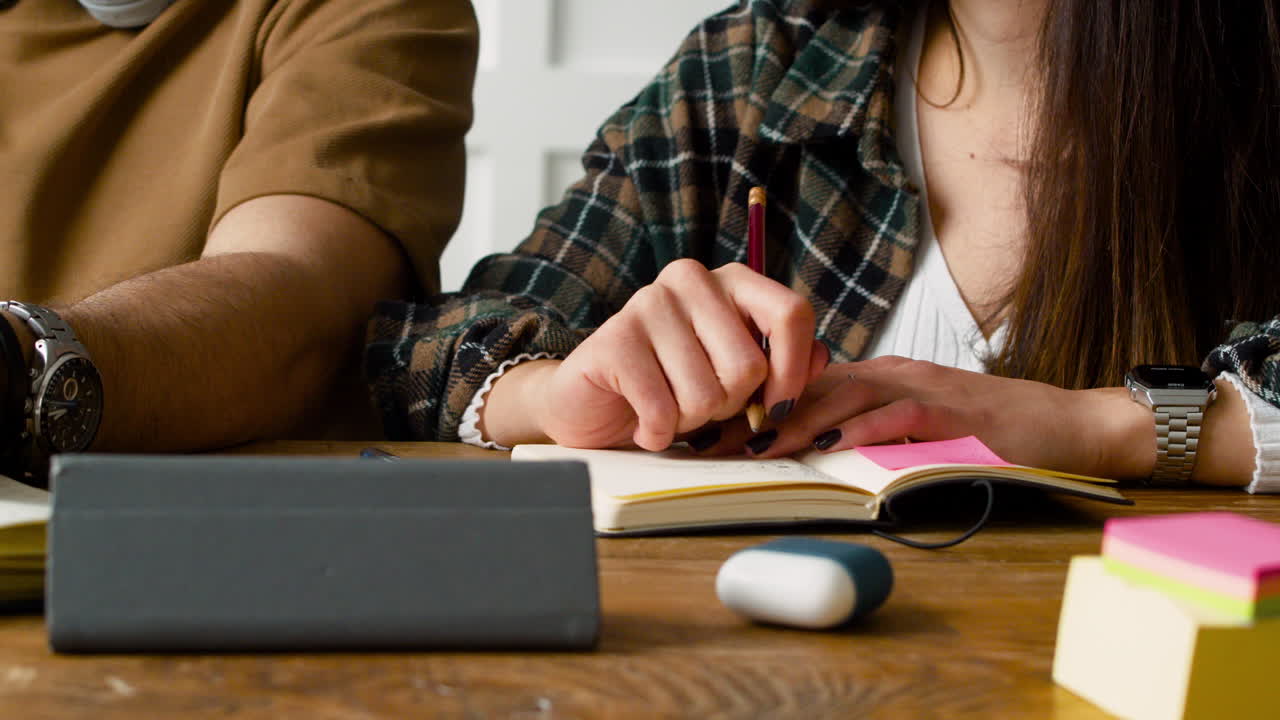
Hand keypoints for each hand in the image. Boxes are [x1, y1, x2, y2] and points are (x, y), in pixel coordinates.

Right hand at [483, 259, 827, 449]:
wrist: (591, 405)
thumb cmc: (672, 389)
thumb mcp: (736, 379)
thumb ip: (782, 366)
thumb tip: (820, 357)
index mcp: (730, 281)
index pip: (791, 313)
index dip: (793, 371)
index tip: (776, 406)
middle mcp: (690, 279)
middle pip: (749, 365)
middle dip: (730, 406)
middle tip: (700, 406)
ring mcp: (648, 303)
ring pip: (706, 393)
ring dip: (690, 422)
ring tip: (668, 409)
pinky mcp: (614, 340)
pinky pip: (662, 408)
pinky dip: (657, 433)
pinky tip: (644, 425)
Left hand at [731, 355, 1154, 478]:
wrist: (1061, 425)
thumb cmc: (983, 431)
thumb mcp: (913, 424)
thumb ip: (865, 427)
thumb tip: (805, 451)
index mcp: (880, 375)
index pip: (807, 384)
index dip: (759, 404)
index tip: (718, 430)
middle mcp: (894, 373)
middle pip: (814, 387)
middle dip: (761, 415)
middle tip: (717, 443)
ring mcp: (923, 388)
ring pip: (846, 396)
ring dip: (797, 421)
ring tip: (756, 446)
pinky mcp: (951, 411)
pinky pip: (898, 415)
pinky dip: (861, 429)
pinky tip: (828, 443)